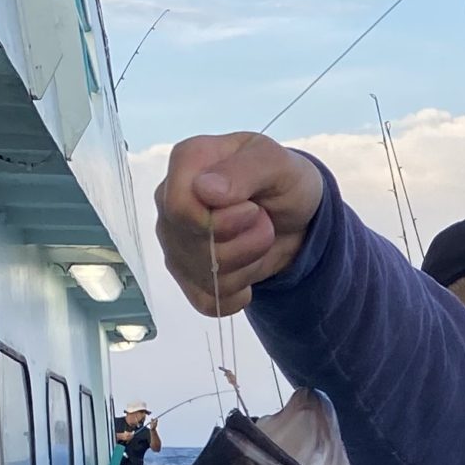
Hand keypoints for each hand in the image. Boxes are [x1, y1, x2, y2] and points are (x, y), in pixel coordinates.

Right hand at [154, 133, 324, 316]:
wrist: (295, 216)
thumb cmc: (283, 180)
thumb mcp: (277, 163)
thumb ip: (243, 170)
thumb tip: (203, 190)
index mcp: (187, 164)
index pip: (179, 209)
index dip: (222, 222)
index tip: (254, 209)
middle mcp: (170, 203)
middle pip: (195, 247)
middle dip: (246, 243)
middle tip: (264, 221)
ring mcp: (175, 243)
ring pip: (207, 278)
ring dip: (250, 264)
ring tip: (260, 237)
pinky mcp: (188, 276)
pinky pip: (209, 302)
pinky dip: (240, 292)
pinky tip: (249, 268)